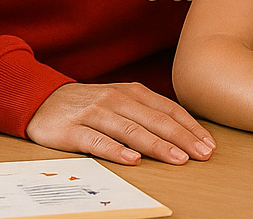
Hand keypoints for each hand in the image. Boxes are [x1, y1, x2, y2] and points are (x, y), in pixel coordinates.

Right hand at [26, 82, 215, 165]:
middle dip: (183, 138)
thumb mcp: (122, 101)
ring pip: (132, 130)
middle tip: (202, 155)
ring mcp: (96, 113)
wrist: (43, 99)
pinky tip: (132, 160)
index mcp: (135, 92)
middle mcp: (119, 99)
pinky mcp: (73, 129)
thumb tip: (181, 131)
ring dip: (158, 146)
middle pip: (156, 121)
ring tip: (178, 159)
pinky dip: (116, 150)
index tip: (209, 144)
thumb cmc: (91, 104)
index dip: (191, 127)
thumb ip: (146, 113)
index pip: (169, 110)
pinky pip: (97, 141)